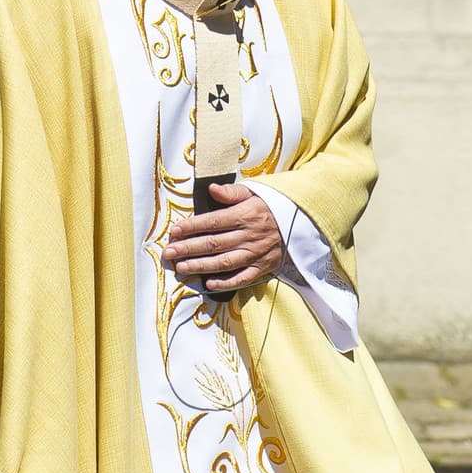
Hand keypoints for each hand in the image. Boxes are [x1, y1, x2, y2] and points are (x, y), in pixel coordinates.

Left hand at [162, 182, 282, 291]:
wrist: (303, 221)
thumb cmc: (271, 206)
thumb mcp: (254, 192)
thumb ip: (232, 192)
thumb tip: (212, 189)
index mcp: (245, 215)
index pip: (213, 222)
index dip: (192, 227)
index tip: (174, 231)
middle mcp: (249, 236)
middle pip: (214, 244)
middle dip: (188, 249)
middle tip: (168, 253)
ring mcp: (256, 254)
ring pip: (225, 262)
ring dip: (201, 266)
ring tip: (181, 268)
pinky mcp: (264, 268)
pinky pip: (243, 278)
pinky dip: (226, 283)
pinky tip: (208, 283)